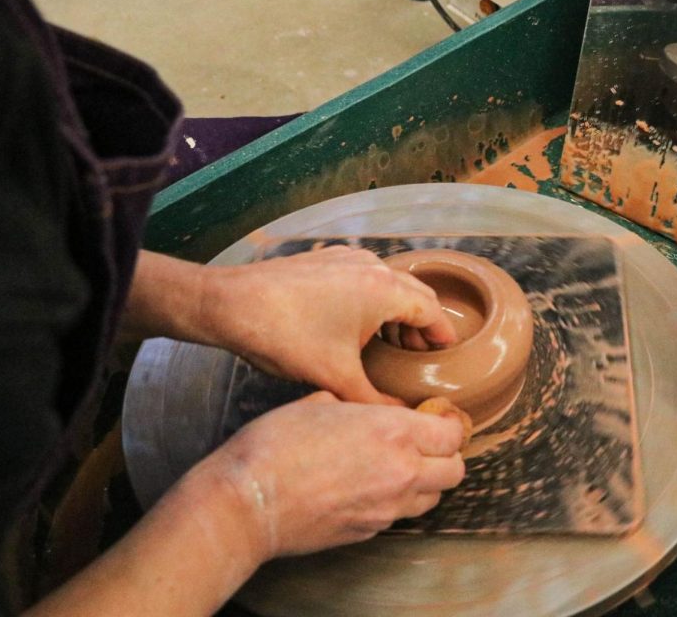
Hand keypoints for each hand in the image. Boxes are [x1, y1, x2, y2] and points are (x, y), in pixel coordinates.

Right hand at [199, 390, 464, 559]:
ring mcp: (386, 508)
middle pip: (454, 471)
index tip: (435, 421)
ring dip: (425, 483)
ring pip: (431, 498)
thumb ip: (359, 405)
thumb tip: (367, 408)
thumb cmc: (276, 445)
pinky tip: (368, 489)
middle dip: (445, 457)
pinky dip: (393, 503)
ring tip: (398, 468)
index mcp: (395, 432)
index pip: (452, 434)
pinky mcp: (368, 532)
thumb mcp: (320, 401)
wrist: (247, 502)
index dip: (447, 426)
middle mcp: (402, 472)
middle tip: (425, 446)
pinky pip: (397, 517)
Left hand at [203, 246, 457, 403]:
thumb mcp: (335, 377)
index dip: (442, 336)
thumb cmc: (284, 336)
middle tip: (420, 354)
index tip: (447, 355)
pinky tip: (356, 324)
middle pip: (416, 294)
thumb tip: (400, 418)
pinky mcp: (327, 259)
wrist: (229, 304)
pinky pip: (365, 277)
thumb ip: (374, 400)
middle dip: (422, 324)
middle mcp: (373, 267)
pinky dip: (374, 299)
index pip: (431, 311)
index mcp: (384, 290)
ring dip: (397, 311)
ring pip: (390, 284)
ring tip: (391, 343)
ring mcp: (349, 258)